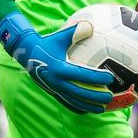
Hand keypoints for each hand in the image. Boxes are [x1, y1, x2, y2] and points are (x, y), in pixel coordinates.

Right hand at [0, 12, 119, 114]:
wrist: (26, 53)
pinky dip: (77, 108)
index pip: (83, 75)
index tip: (110, 78)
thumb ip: (76, 31)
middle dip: (96, 96)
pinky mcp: (52, 92)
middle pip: (80, 92)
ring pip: (74, 101)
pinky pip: (66, 103)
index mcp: (60, 68)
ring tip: (103, 108)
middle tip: (110, 97)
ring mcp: (54, 88)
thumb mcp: (60, 36)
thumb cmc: (46, 43)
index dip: (97, 78)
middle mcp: (57, 81)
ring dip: (89, 106)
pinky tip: (88, 110)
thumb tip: (91, 26)